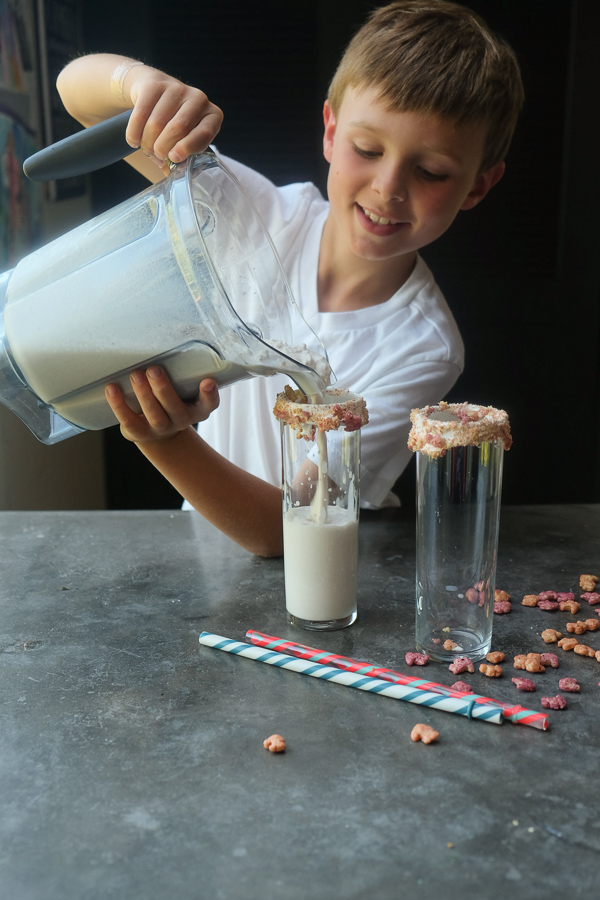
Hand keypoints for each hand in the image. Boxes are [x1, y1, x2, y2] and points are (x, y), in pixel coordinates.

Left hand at [105, 366, 219, 443]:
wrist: (157, 431)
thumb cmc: (171, 399)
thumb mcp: (183, 388)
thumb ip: (182, 370)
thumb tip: (171, 331)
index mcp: (197, 409)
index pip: (209, 404)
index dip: (210, 394)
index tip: (208, 381)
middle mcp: (181, 420)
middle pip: (174, 407)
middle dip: (163, 388)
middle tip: (154, 369)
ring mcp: (161, 428)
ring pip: (153, 414)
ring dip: (143, 394)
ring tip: (135, 374)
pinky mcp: (140, 432)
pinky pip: (128, 420)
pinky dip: (119, 404)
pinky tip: (112, 389)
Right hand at [124, 67, 222, 172]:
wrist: (153, 91)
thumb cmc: (173, 124)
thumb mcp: (184, 140)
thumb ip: (183, 157)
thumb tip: (174, 174)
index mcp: (212, 116)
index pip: (204, 133)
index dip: (187, 147)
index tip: (174, 158)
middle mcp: (199, 99)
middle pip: (178, 129)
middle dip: (162, 148)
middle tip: (157, 155)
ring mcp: (177, 88)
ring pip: (157, 124)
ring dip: (147, 143)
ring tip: (146, 148)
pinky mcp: (155, 83)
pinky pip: (140, 114)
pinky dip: (134, 133)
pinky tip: (134, 141)